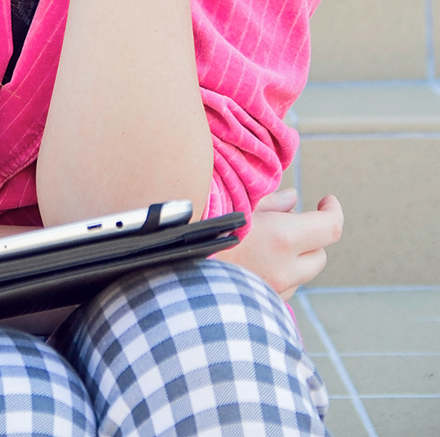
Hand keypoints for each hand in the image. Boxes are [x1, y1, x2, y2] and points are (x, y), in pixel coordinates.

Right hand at [215, 189, 343, 299]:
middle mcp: (286, 269)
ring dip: (294, 258)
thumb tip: (293, 199)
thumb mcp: (236, 206)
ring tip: (266, 243)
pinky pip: (282, 289)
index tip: (326, 200)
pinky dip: (278, 273)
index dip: (333, 210)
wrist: (173, 280)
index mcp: (283, 238)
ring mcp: (275, 293)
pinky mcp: (262, 308)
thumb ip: (270, 202)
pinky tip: (254, 263)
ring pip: (302, 275)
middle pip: (320, 254)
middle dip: (312, 237)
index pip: (331, 227)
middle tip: (290, 222)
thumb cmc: (204, 235)